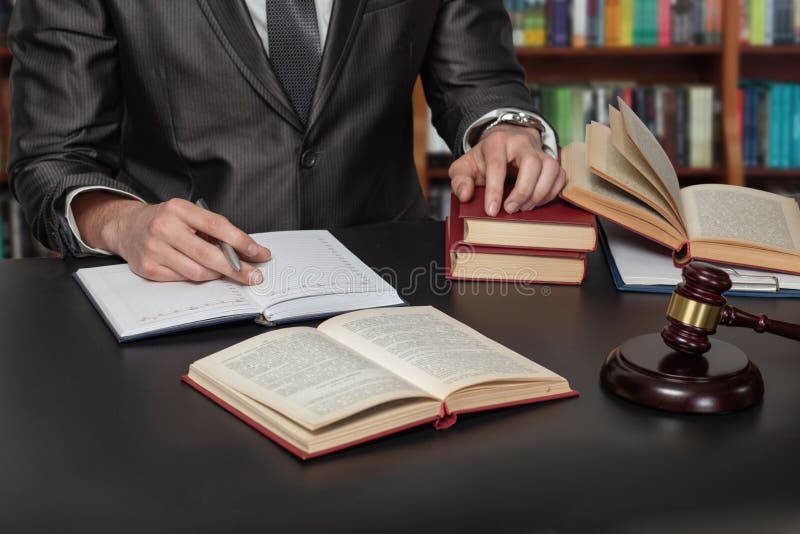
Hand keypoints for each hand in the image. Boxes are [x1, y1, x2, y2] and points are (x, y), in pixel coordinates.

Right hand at [72, 193, 271, 284]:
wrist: (127, 226)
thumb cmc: (165, 220)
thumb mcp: (188, 214)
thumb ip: (214, 230)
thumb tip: (246, 251)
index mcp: (179, 209)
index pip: (217, 226)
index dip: (241, 241)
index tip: (259, 252)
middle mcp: (164, 228)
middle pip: (208, 254)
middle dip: (236, 268)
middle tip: (254, 275)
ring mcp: (154, 249)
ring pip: (197, 272)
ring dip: (218, 275)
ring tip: (227, 272)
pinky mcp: (148, 268)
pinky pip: (182, 279)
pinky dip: (198, 278)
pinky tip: (203, 272)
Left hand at [448, 124, 565, 215]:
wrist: (504, 144)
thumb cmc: (483, 159)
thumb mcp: (465, 167)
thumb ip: (460, 180)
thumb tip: (465, 195)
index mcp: (497, 142)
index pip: (497, 165)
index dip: (495, 190)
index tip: (492, 211)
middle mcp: (522, 143)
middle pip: (531, 163)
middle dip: (523, 191)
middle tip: (511, 210)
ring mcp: (539, 151)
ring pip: (551, 168)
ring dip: (540, 193)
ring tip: (525, 208)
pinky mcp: (551, 161)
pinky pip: (560, 176)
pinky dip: (551, 193)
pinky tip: (536, 202)